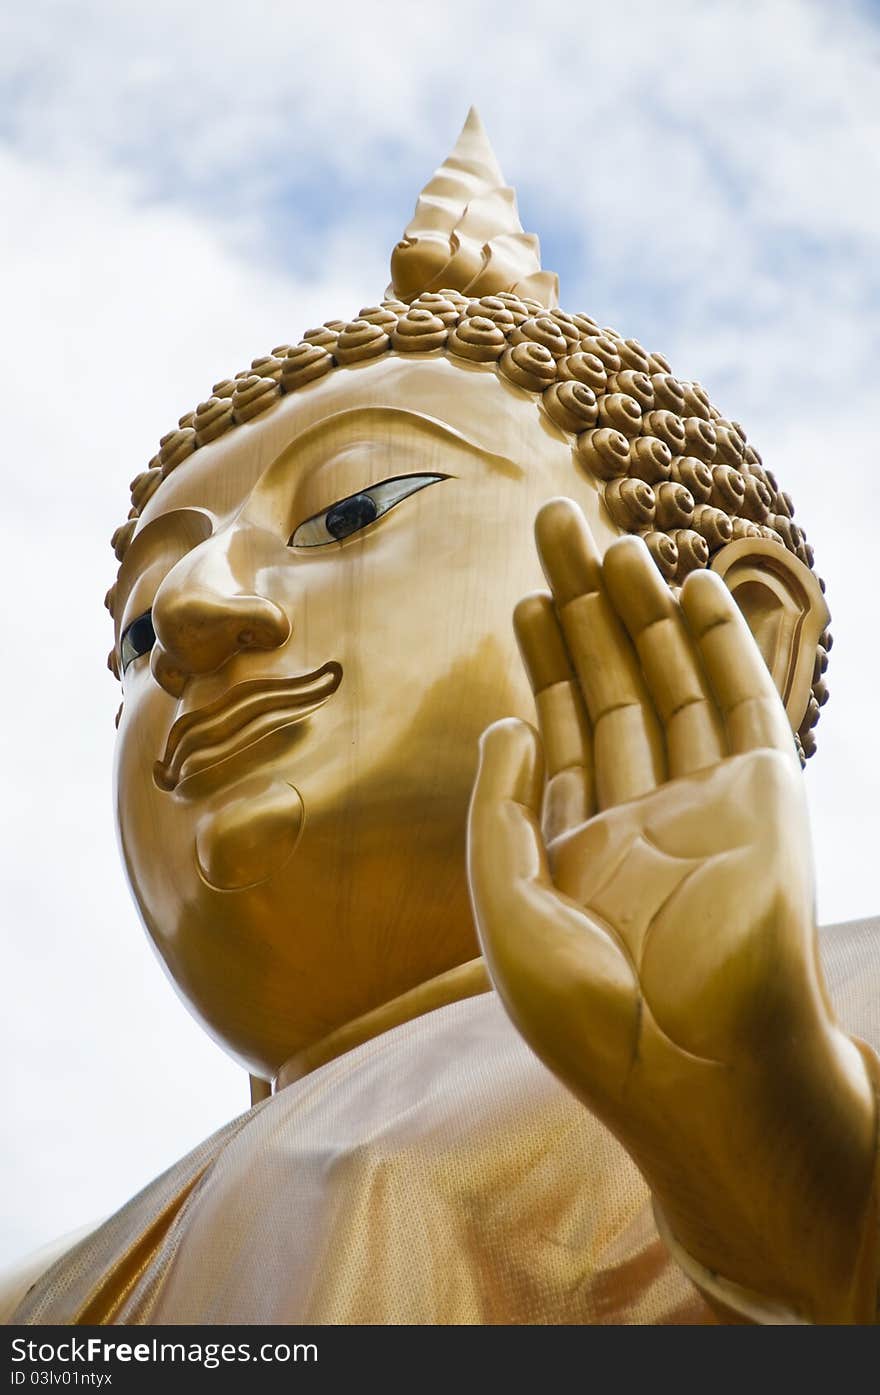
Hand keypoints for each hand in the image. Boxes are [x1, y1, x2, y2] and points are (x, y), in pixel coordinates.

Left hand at [468, 498, 877, 1321]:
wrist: (694, 1070)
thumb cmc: (590, 1014)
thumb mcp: (505, 905)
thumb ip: (497, 808)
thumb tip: (504, 721)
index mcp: (584, 851)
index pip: (563, 734)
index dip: (544, 663)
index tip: (527, 598)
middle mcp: (648, 820)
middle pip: (612, 691)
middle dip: (585, 612)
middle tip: (556, 528)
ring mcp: (710, 805)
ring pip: (672, 685)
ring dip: (643, 614)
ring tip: (612, 542)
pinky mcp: (767, 796)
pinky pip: (743, 702)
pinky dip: (719, 642)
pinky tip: (689, 588)